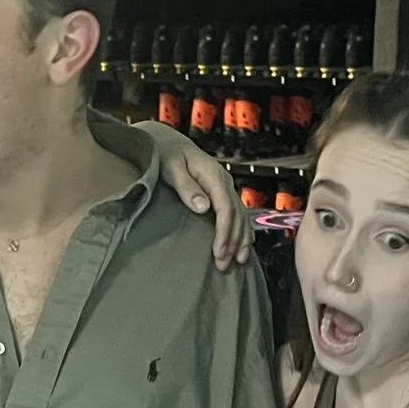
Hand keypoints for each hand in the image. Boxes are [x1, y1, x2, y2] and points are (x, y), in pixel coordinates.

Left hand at [157, 137, 251, 269]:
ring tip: (238, 262)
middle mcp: (224, 181)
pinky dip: (242, 231)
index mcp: (213, 176)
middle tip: (224, 265)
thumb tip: (204, 207)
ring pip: (241, 216)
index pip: (226, 209)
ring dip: (241, 240)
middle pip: (236, 216)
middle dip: (233, 242)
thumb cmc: (165, 154)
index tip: (219, 253)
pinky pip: (238, 213)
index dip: (224, 233)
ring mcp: (225, 186)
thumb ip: (186, 187)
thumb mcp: (171, 168)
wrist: (167, 142)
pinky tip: (243, 246)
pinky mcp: (222, 192)